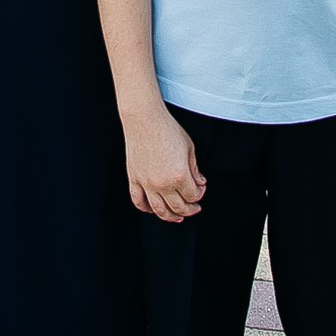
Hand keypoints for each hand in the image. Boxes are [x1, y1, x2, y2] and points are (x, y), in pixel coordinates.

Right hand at [124, 105, 205, 224]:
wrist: (144, 119)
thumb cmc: (167, 129)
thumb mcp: (189, 148)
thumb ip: (195, 169)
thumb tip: (200, 183)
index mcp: (179, 175)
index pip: (193, 196)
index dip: (200, 194)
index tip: (200, 188)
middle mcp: (163, 183)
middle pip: (178, 207)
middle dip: (189, 210)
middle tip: (194, 208)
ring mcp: (147, 183)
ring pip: (159, 210)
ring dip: (170, 217)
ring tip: (177, 216)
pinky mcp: (134, 178)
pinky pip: (139, 201)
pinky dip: (146, 209)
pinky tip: (153, 209)